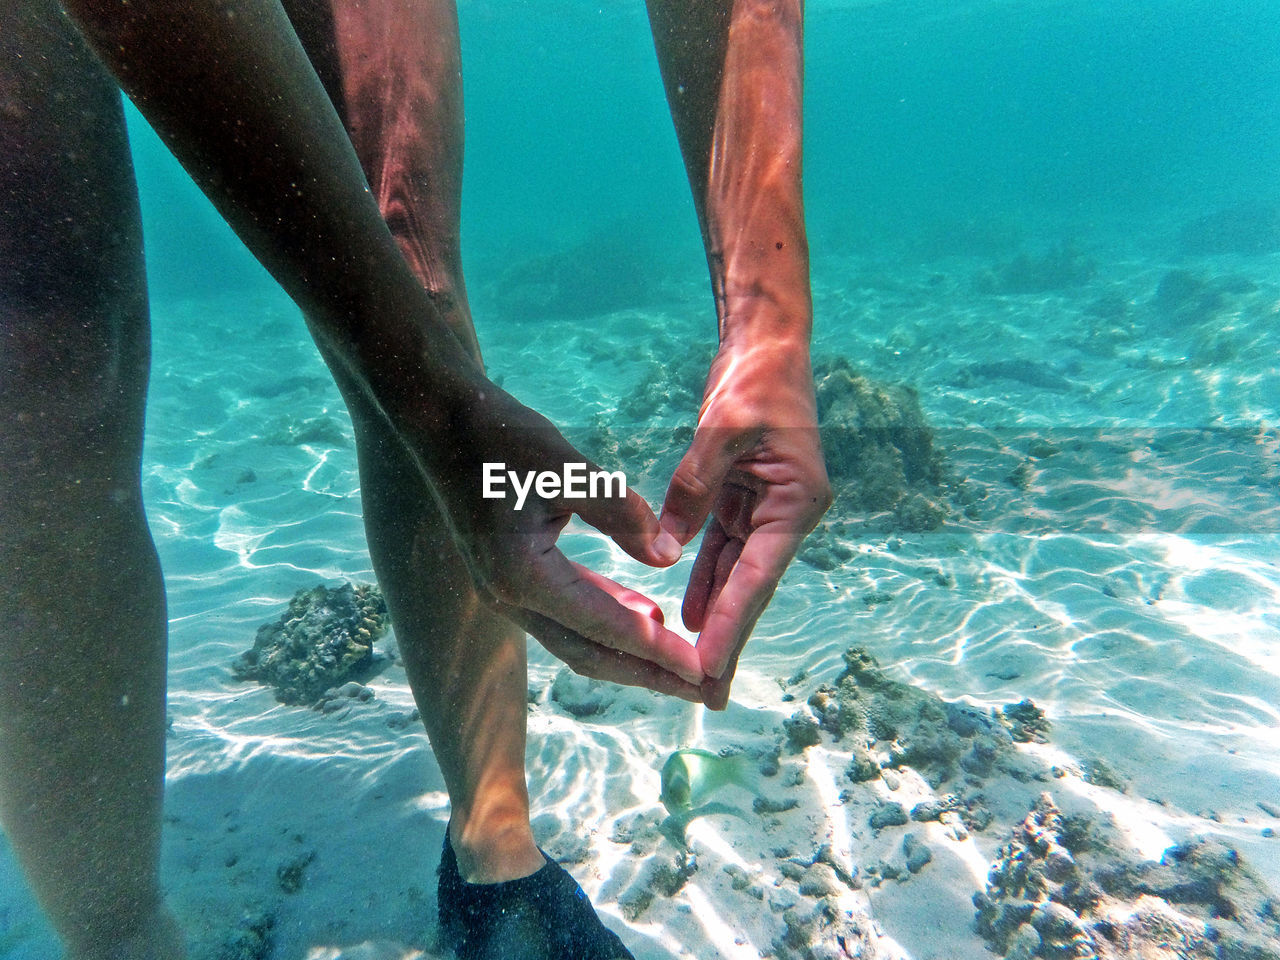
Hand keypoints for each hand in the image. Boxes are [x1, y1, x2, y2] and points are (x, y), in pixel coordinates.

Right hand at [423, 377, 704, 699]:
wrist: (441, 421)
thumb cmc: (501, 437)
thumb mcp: (568, 468)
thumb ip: (620, 513)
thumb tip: (666, 557)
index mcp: (523, 576)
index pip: (604, 627)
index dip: (656, 651)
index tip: (701, 670)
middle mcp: (509, 597)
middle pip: (590, 653)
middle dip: (648, 673)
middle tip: (702, 687)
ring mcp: (505, 591)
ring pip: (577, 640)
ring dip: (628, 653)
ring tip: (680, 662)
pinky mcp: (510, 576)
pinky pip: (565, 614)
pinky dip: (606, 621)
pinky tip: (643, 615)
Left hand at [659, 340, 830, 708]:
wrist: (768, 346)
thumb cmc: (756, 380)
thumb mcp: (722, 429)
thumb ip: (694, 486)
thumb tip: (664, 548)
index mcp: (795, 503)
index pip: (755, 578)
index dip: (730, 626)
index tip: (708, 669)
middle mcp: (787, 515)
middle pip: (750, 589)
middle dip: (728, 641)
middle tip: (708, 697)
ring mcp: (768, 508)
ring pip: (735, 575)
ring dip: (715, 617)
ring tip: (695, 670)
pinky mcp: (745, 498)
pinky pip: (722, 548)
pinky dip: (704, 579)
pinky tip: (684, 613)